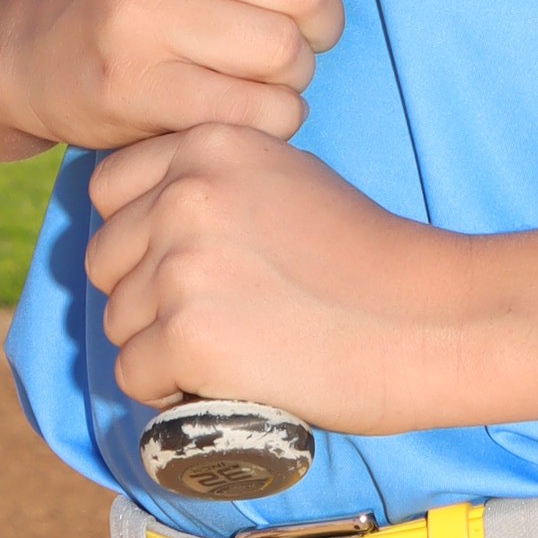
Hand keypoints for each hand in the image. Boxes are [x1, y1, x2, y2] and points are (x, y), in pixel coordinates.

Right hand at [0, 0, 366, 155]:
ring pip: (287, 55)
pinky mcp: (136, 90)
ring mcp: (140, 17)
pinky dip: (269, 118)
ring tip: (258, 75)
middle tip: (285, 39)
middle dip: (317, 26)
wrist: (24, 44)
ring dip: (292, 77)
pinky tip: (242, 108)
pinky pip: (258, 113)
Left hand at [84, 124, 461, 430]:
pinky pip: (134, 376)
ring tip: (239, 350)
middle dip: (145, 298)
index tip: (191, 269)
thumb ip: (216, 186)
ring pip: (117, 323)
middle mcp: (185, 195)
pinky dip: (173, 392)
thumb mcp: (289, 179)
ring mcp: (181, 265)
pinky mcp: (187, 335)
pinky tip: (231, 380)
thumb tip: (148, 225)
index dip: (139, 240)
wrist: (433, 319)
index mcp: (209, 144)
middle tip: (220, 319)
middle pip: (105, 262)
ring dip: (161, 349)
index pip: (108, 193)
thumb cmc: (372, 261)